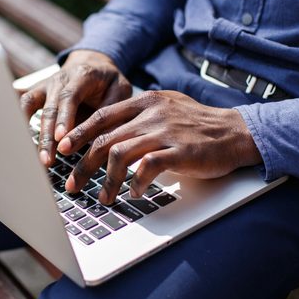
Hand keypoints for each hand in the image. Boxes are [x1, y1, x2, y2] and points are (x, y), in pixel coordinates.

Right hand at [19, 50, 131, 166]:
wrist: (92, 63)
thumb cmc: (108, 81)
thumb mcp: (120, 88)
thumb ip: (112, 107)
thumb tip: (107, 133)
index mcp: (82, 76)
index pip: (69, 97)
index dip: (64, 118)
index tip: (60, 138)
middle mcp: (59, 79)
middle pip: (49, 108)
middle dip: (46, 136)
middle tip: (47, 160)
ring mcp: (45, 85)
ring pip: (31, 106)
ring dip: (32, 133)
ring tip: (37, 158)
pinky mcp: (37, 92)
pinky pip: (23, 105)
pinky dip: (19, 120)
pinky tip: (22, 142)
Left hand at [58, 90, 261, 204]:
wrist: (236, 132)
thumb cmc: (198, 125)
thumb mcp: (166, 109)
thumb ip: (138, 116)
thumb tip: (108, 133)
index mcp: (145, 102)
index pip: (101, 117)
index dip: (78, 134)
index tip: (62, 150)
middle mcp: (151, 113)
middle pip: (104, 139)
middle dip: (83, 164)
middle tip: (72, 184)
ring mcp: (165, 131)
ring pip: (120, 154)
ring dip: (106, 180)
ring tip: (102, 197)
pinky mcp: (179, 150)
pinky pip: (147, 167)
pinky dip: (136, 183)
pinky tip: (134, 193)